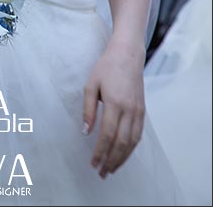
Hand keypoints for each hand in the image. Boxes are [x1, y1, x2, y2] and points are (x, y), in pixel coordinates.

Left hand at [83, 38, 145, 178]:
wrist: (127, 56)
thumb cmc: (106, 68)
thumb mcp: (90, 86)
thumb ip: (88, 110)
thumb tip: (86, 132)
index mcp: (115, 104)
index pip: (107, 135)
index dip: (100, 152)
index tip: (92, 163)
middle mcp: (129, 110)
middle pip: (121, 143)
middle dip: (111, 160)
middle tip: (102, 173)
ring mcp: (138, 112)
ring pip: (132, 142)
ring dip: (122, 158)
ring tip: (111, 169)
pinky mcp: (142, 111)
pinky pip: (138, 135)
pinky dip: (131, 148)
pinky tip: (123, 155)